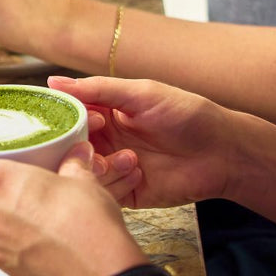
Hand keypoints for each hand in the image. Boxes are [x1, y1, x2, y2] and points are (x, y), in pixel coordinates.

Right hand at [48, 75, 237, 209]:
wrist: (223, 151)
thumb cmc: (186, 114)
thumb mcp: (141, 93)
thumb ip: (97, 89)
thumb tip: (53, 82)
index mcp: (105, 113)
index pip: (70, 117)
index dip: (72, 119)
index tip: (91, 119)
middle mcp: (105, 141)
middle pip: (71, 147)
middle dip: (81, 147)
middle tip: (99, 143)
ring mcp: (114, 168)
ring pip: (84, 172)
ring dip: (101, 166)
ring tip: (130, 158)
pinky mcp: (126, 193)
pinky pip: (104, 193)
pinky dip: (115, 183)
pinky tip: (139, 171)